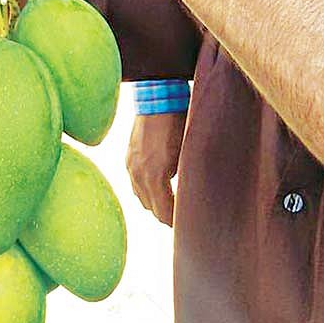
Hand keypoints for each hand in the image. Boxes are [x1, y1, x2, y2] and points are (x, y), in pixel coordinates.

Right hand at [126, 111, 185, 226]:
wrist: (159, 95)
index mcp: (154, 176)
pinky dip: (146, 190)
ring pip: (141, 197)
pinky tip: (158, 188)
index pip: (164, 213)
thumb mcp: (189, 152)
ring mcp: (130, 164)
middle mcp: (138, 173)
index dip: (176, 223)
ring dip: (156, 204)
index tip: (189, 227)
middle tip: (183, 218)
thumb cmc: (180, 122)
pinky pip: (135, 183)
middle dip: (166, 215)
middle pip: (152, 209)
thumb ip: (188, 178)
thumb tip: (194, 198)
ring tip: (172, 206)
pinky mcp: (128, 156)